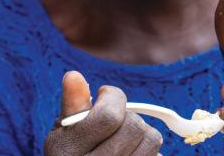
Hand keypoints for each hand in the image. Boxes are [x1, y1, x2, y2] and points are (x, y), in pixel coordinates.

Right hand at [44, 71, 162, 154]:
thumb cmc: (72, 149)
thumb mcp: (65, 128)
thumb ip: (73, 102)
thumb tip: (73, 75)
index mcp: (70, 150)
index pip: (109, 116)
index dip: (113, 97)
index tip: (104, 94)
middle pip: (134, 126)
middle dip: (127, 116)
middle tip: (114, 121)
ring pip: (152, 140)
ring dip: (143, 132)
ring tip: (125, 136)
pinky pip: (158, 155)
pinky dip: (149, 149)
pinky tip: (132, 151)